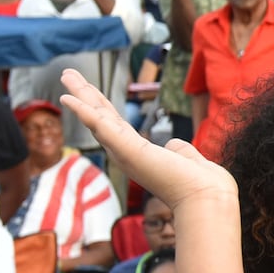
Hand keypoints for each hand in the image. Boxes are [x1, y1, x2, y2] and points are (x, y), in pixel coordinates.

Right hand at [60, 68, 235, 211]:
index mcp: (139, 154)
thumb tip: (173, 146)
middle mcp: (126, 154)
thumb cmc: (202, 184)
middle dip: (84, 95)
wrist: (206, 197)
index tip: (88, 91)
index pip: (114, 125)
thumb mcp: (186, 158)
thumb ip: (178, 150)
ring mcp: (124, 152)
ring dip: (81, 94)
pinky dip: (83, 111)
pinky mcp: (127, 149)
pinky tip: (68, 98)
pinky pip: (100, 125)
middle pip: (100, 116)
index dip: (100, 107)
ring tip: (66, 75)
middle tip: (68, 75)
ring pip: (96, 117)